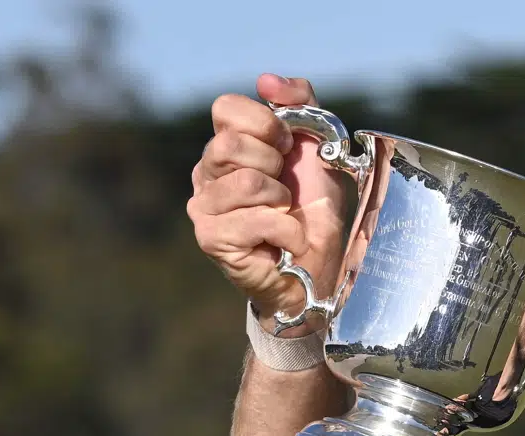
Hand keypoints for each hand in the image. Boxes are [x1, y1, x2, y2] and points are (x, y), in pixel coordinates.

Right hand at [187, 74, 349, 330]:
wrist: (321, 266)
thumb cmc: (316, 209)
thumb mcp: (318, 146)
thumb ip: (299, 103)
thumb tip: (267, 80)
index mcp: (225, 146)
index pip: (225, 108)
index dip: (266, 124)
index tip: (287, 148)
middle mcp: (205, 174)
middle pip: (229, 145)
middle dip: (274, 166)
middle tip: (285, 188)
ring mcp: (203, 208)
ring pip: (246, 183)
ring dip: (282, 201)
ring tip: (284, 215)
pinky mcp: (212, 239)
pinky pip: (257, 219)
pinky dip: (288, 231)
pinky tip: (287, 243)